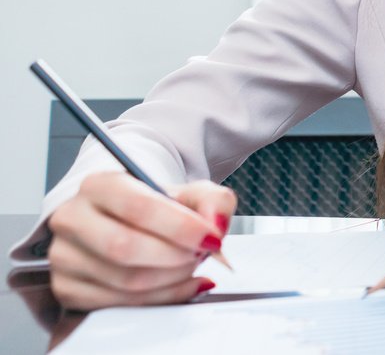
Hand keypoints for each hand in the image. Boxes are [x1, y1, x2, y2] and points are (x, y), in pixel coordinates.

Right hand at [47, 173, 234, 309]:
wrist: (127, 224)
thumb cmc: (156, 209)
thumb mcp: (190, 193)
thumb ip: (213, 201)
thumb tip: (215, 225)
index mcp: (99, 185)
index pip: (138, 207)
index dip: (180, 227)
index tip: (210, 238)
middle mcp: (73, 218)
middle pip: (125, 248)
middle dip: (175, 257)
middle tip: (201, 255)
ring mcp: (64, 257)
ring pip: (124, 280)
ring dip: (171, 279)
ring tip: (191, 266)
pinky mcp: (67, 289)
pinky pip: (118, 304)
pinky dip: (159, 299)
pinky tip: (179, 285)